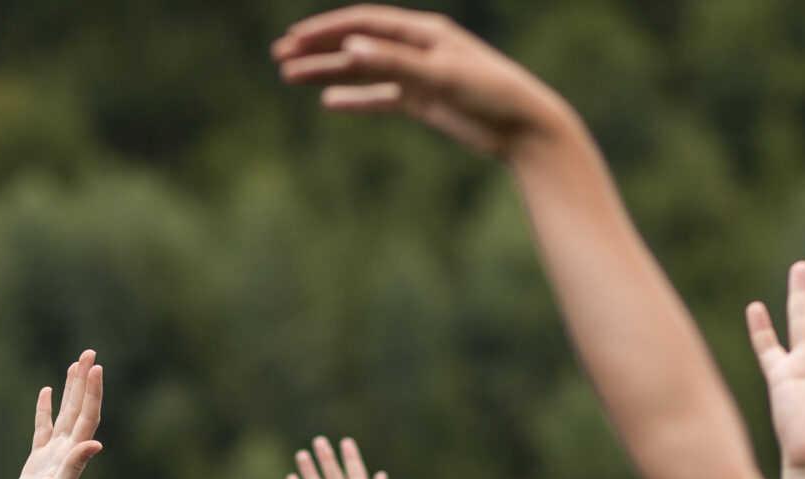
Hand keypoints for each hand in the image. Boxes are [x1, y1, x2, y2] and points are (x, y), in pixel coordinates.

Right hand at [0, 350, 104, 478]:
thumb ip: (75, 467)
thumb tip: (95, 442)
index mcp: (74, 456)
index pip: (87, 417)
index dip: (92, 392)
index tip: (97, 366)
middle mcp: (67, 452)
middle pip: (79, 409)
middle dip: (84, 381)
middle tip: (89, 353)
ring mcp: (53, 455)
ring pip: (64, 414)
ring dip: (71, 390)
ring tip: (75, 365)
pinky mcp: (37, 461)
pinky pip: (43, 428)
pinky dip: (45, 409)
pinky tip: (46, 392)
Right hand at [273, 7, 570, 158]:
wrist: (525, 129)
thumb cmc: (490, 94)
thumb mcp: (439, 77)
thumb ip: (394, 64)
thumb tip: (349, 48)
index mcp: (424, 33)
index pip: (364, 24)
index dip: (326, 31)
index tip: (293, 41)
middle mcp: (419, 49)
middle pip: (358, 43)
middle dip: (318, 50)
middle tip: (280, 58)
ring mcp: (420, 76)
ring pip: (364, 71)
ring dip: (329, 73)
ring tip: (292, 78)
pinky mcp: (425, 102)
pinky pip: (381, 98)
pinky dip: (356, 99)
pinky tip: (330, 102)